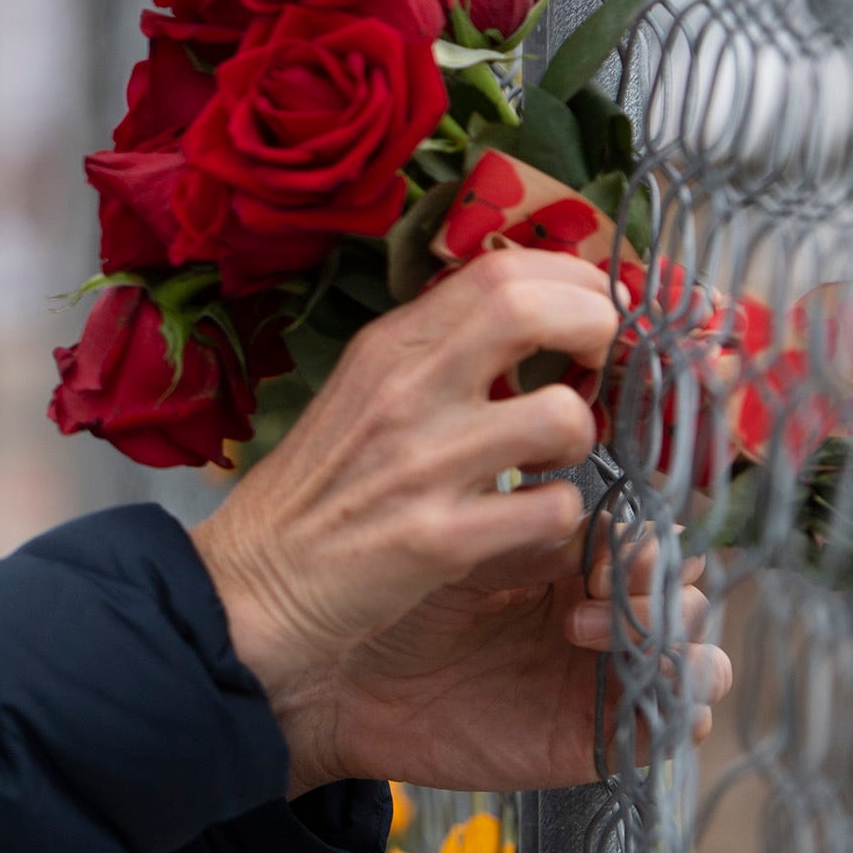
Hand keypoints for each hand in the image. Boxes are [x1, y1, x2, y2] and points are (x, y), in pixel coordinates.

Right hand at [190, 251, 617, 788]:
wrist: (251, 582)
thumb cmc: (321, 486)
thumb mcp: (364, 390)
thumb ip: (437, 350)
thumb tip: (531, 312)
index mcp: (387, 347)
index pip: (498, 270)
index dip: (572, 280)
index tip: (597, 310)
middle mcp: (404, 390)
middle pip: (529, 309)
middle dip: (595, 328)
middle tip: (601, 365)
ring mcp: (421, 463)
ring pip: (561, 416)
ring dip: (584, 436)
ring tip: (555, 458)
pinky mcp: (438, 539)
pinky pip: (551, 511)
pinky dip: (560, 517)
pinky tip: (528, 521)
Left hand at [319, 531, 729, 792]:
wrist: (342, 678)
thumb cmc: (392, 598)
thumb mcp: (463, 548)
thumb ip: (530, 532)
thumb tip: (602, 508)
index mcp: (571, 557)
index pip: (648, 538)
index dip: (642, 537)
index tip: (601, 543)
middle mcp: (599, 611)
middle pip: (685, 593)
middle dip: (660, 585)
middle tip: (600, 582)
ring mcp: (603, 675)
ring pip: (698, 656)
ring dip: (673, 640)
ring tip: (586, 631)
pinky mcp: (598, 735)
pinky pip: (675, 723)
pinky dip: (681, 702)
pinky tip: (632, 683)